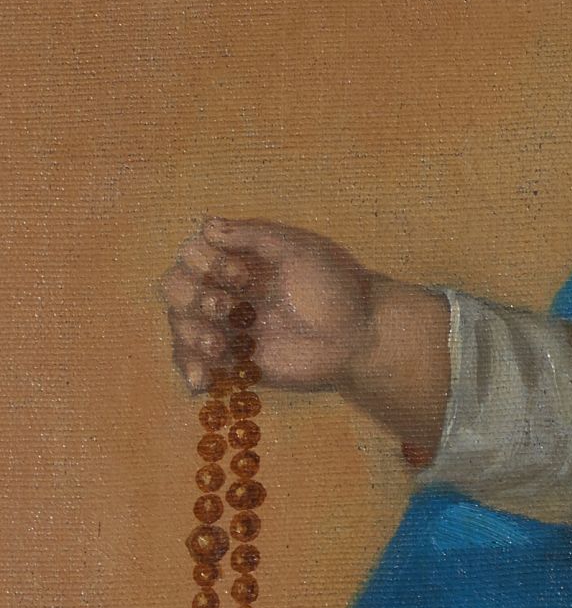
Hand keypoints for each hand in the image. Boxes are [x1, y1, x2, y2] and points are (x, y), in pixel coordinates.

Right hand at [159, 217, 377, 394]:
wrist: (359, 336)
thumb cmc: (335, 286)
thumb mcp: (300, 249)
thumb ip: (254, 235)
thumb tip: (206, 226)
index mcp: (236, 259)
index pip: (193, 254)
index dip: (205, 263)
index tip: (242, 275)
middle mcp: (225, 290)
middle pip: (176, 288)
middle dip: (191, 296)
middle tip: (224, 306)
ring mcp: (228, 327)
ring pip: (182, 326)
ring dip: (189, 334)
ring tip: (216, 346)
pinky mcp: (235, 360)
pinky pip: (199, 365)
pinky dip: (192, 371)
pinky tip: (201, 381)